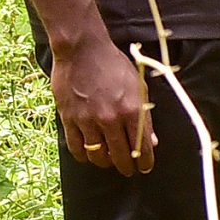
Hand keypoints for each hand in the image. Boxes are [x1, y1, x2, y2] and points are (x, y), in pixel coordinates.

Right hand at [53, 35, 154, 176]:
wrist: (82, 49)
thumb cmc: (113, 64)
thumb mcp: (137, 86)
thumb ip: (144, 115)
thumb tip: (150, 141)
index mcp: (132, 110)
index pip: (141, 147)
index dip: (144, 161)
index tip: (145, 167)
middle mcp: (111, 119)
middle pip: (120, 156)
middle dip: (126, 167)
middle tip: (128, 170)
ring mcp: (88, 120)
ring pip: (97, 156)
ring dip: (105, 162)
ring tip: (109, 161)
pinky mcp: (69, 119)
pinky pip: (76, 148)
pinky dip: (84, 156)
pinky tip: (89, 155)